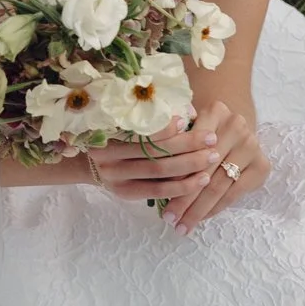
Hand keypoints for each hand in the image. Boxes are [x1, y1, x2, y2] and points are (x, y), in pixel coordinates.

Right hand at [85, 115, 223, 205]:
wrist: (92, 165)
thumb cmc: (117, 138)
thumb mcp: (126, 124)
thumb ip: (153, 119)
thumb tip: (189, 111)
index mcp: (106, 132)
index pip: (142, 129)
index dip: (166, 126)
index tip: (188, 119)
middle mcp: (107, 156)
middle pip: (154, 151)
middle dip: (187, 145)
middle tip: (212, 139)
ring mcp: (115, 178)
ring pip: (158, 171)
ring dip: (189, 165)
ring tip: (212, 158)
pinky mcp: (125, 194)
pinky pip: (158, 190)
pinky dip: (181, 186)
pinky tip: (200, 181)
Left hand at [157, 98, 269, 234]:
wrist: (234, 125)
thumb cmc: (203, 130)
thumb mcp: (187, 128)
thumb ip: (173, 142)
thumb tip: (154, 174)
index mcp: (215, 112)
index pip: (191, 149)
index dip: (173, 173)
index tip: (156, 194)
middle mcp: (237, 126)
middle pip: (204, 170)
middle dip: (184, 199)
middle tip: (169, 219)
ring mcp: (252, 145)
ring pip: (219, 185)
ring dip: (199, 209)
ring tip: (182, 225)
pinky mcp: (262, 165)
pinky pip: (234, 193)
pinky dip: (216, 208)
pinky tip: (202, 218)